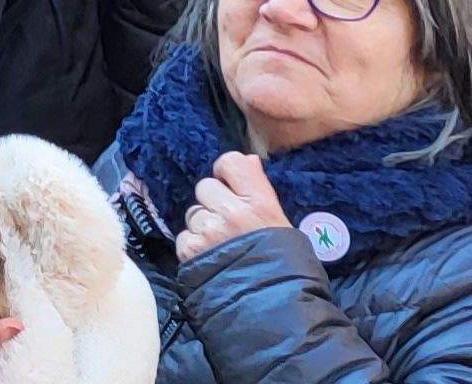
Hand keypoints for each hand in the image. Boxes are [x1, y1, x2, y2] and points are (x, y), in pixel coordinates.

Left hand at [174, 151, 293, 261]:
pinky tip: (211, 260)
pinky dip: (193, 247)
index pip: (231, 162)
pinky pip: (184, 236)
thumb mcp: (282, 225)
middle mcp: (232, 212)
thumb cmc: (286, 268)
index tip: (230, 185)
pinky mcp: (191, 251)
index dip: (226, 172)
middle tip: (228, 224)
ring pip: (193, 213)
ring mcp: (209, 231)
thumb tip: (247, 160)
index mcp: (260, 202)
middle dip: (213, 202)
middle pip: (205, 187)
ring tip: (222, 247)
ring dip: (202, 226)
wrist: (276, 312)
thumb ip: (260, 191)